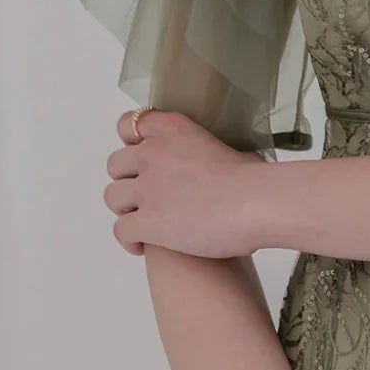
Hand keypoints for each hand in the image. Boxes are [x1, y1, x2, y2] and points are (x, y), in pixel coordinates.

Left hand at [104, 110, 268, 257]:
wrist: (256, 204)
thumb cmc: (254, 179)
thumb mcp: (232, 150)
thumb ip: (213, 154)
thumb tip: (230, 167)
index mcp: (173, 129)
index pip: (130, 123)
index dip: (131, 140)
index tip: (141, 153)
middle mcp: (153, 153)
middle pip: (116, 164)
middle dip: (127, 180)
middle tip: (144, 194)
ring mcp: (147, 188)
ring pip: (113, 197)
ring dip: (126, 209)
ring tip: (143, 221)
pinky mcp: (146, 221)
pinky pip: (121, 230)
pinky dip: (129, 240)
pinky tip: (142, 246)